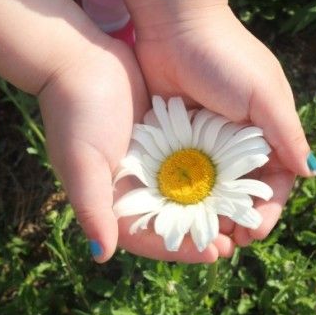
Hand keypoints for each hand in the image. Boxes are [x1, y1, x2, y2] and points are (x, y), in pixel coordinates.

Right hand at [38, 37, 234, 261]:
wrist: (79, 58)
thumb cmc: (76, 113)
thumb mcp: (82, 162)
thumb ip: (93, 209)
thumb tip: (102, 256)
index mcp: (109, 202)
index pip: (148, 239)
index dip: (181, 249)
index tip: (215, 252)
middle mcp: (128, 190)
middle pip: (170, 223)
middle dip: (201, 233)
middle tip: (235, 238)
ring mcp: (144, 166)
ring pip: (181, 197)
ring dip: (208, 207)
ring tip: (239, 214)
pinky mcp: (157, 143)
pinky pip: (185, 167)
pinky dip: (206, 176)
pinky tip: (232, 178)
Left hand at [133, 6, 311, 245]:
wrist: (174, 23)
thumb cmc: (225, 57)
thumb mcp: (263, 95)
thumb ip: (287, 134)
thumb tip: (312, 172)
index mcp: (269, 129)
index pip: (276, 181)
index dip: (269, 209)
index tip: (255, 232)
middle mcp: (240, 138)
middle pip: (244, 191)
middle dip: (239, 218)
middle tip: (226, 242)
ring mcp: (208, 139)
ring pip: (214, 188)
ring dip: (212, 213)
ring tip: (202, 235)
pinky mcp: (178, 135)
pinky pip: (185, 172)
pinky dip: (186, 194)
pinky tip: (179, 213)